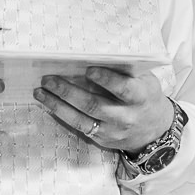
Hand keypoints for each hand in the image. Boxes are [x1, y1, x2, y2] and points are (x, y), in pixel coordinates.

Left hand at [35, 67, 173, 153]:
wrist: (154, 129)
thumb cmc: (145, 95)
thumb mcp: (144, 80)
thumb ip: (126, 70)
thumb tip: (95, 54)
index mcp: (140, 97)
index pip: (123, 89)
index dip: (106, 79)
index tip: (88, 69)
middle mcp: (126, 117)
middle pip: (94, 105)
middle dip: (68, 91)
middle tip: (48, 79)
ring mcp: (113, 131)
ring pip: (81, 120)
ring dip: (57, 105)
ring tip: (40, 92)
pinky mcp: (102, 140)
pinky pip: (78, 128)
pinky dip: (61, 116)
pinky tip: (48, 104)